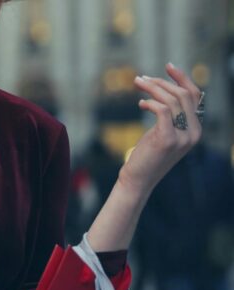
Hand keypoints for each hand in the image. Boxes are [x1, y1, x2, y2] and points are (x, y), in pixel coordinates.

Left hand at [120, 63, 203, 191]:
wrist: (138, 179)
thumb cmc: (147, 155)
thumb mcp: (163, 132)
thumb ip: (170, 116)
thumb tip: (162, 90)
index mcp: (196, 129)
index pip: (194, 96)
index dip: (182, 78)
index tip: (168, 66)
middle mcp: (194, 133)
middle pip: (183, 95)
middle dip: (161, 82)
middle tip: (140, 79)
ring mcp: (182, 137)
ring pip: (171, 100)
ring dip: (152, 88)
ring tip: (137, 84)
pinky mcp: (167, 139)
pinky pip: (162, 111)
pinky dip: (150, 103)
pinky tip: (140, 104)